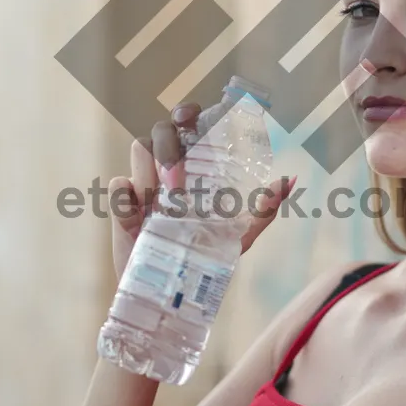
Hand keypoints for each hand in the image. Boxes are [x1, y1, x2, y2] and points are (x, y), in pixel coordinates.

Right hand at [106, 102, 293, 281]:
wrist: (172, 292)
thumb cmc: (205, 254)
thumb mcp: (238, 235)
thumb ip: (262, 209)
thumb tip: (288, 181)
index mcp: (193, 166)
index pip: (186, 125)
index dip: (185, 113)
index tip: (188, 117)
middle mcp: (166, 168)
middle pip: (159, 132)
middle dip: (166, 146)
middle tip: (176, 177)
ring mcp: (142, 185)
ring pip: (138, 151)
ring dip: (148, 171)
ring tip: (165, 204)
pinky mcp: (122, 207)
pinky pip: (117, 187)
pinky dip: (125, 196)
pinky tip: (137, 216)